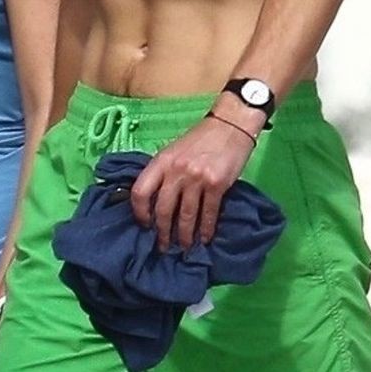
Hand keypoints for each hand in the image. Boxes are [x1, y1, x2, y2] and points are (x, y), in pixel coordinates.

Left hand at [130, 115, 257, 249]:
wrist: (230, 124)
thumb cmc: (201, 138)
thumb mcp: (174, 151)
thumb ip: (163, 172)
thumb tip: (156, 201)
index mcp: (161, 161)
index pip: (140, 191)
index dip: (140, 212)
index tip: (144, 225)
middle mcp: (176, 170)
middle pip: (163, 209)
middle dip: (163, 232)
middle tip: (164, 246)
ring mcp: (197, 178)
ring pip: (186, 215)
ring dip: (185, 235)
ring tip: (184, 247)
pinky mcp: (217, 184)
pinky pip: (209, 213)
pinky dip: (206, 229)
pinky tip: (205, 238)